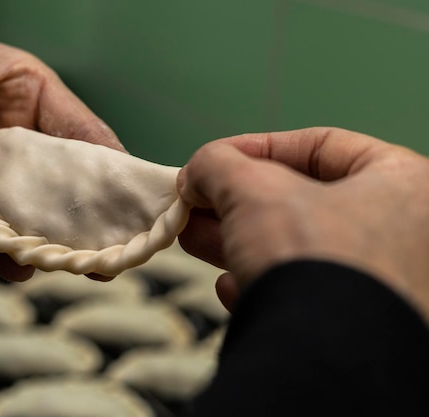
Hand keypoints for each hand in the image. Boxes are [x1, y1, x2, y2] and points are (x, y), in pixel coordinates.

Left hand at [0, 0, 122, 279]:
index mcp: (27, 92)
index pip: (82, 133)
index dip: (110, 170)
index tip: (130, 208)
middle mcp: (15, 131)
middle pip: (56, 181)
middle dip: (73, 220)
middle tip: (93, 259)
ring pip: (15, 207)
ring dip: (22, 238)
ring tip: (28, 266)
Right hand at [177, 127, 428, 322]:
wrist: (319, 357)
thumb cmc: (308, 255)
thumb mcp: (252, 189)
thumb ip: (218, 166)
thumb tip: (196, 173)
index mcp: (405, 185)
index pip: (320, 146)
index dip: (255, 147)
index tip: (212, 159)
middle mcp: (405, 235)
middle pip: (301, 201)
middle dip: (235, 200)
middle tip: (194, 202)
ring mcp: (382, 284)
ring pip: (295, 247)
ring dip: (236, 239)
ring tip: (190, 236)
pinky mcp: (354, 325)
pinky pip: (303, 292)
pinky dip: (262, 283)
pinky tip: (230, 287)